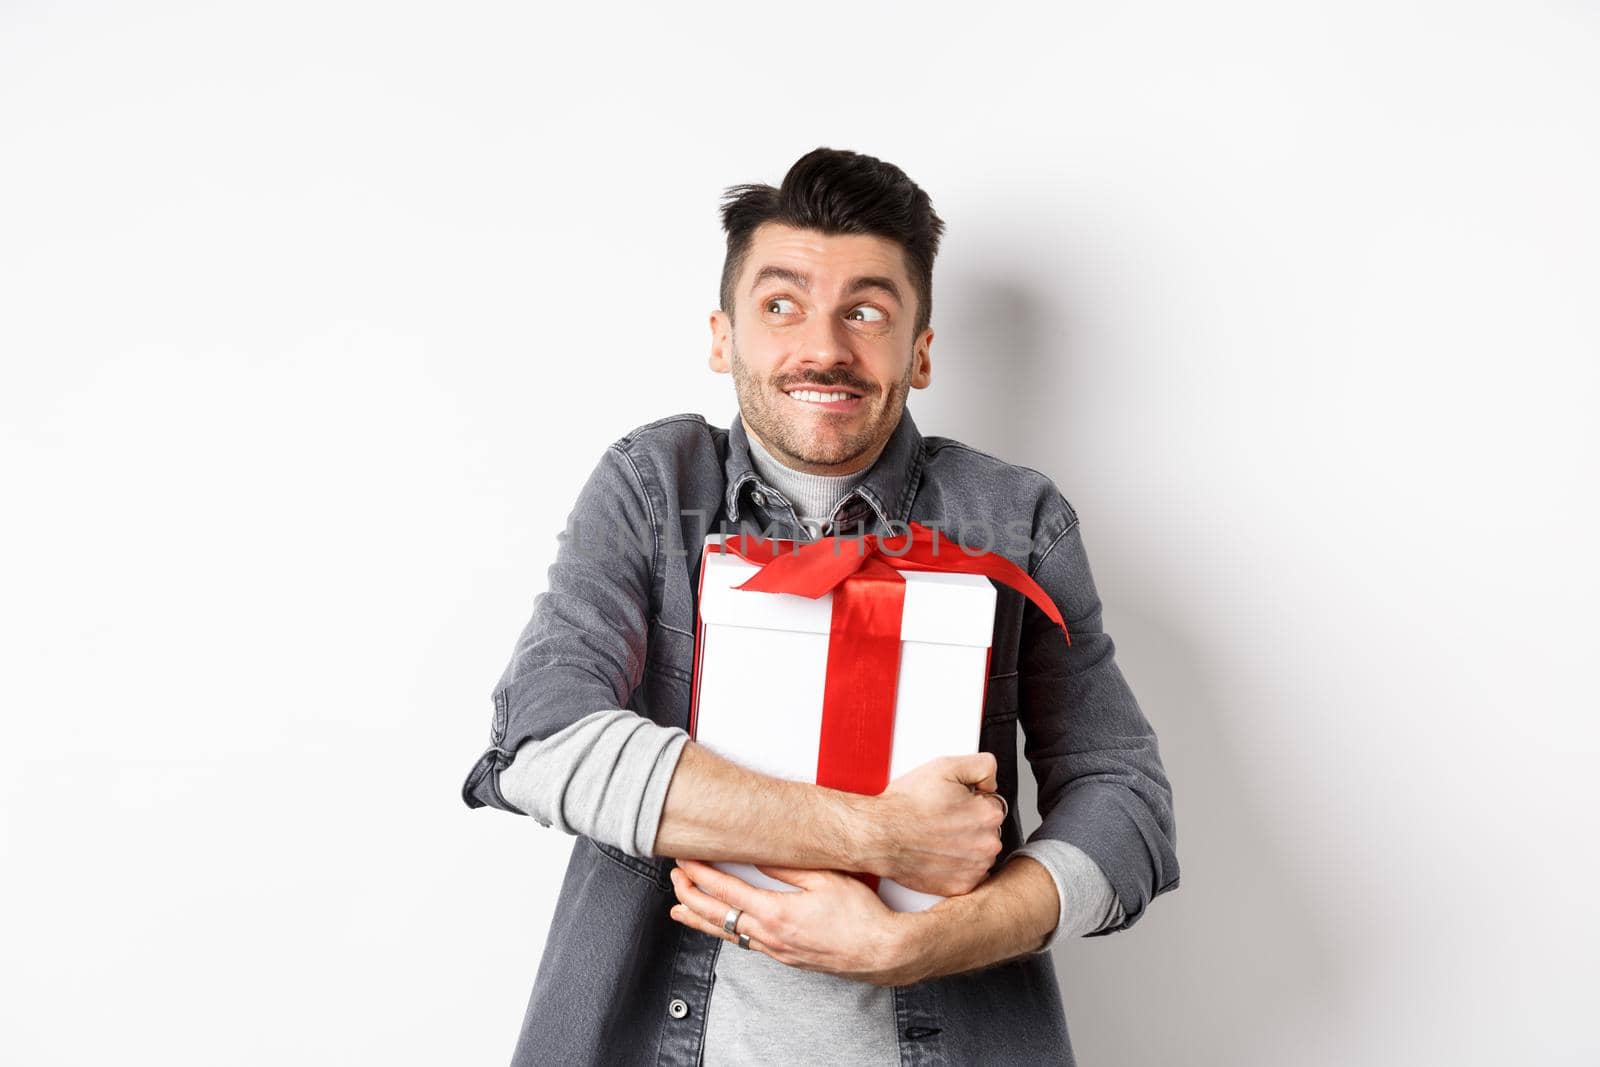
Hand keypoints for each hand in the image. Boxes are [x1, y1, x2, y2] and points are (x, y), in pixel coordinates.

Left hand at [668, 859, 927, 986]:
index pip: (725, 891)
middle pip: (717, 916)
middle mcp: (770, 936)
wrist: (883, 951)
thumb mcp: (826, 879)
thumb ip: (788, 868)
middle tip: (673, 878)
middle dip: (690, 895)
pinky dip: (725, 933)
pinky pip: (746, 945)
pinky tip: (723, 929)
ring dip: (700, 920)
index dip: (700, 873)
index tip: (684, 859)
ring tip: (678, 910)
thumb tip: (760, 854)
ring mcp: (777, 951)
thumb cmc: (861, 915)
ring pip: (728, 934)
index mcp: (775, 913)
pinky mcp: (787, 959)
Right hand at [868, 753, 1005, 895]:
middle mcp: (987, 844)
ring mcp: (975, 868)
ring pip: (979, 853)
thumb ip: (982, 766)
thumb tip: (991, 781)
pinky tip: (938, 855)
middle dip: (970, 825)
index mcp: (988, 814)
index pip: (993, 805)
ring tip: (937, 837)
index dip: (971, 801)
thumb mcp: (946, 767)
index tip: (953, 804)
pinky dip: (957, 867)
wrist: (879, 834)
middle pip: (988, 831)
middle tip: (942, 820)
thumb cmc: (906, 804)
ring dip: (965, 847)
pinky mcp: (961, 886)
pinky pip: (968, 875)